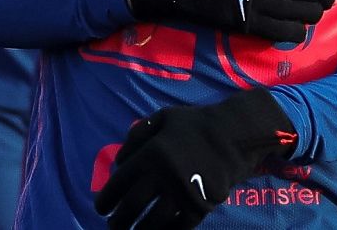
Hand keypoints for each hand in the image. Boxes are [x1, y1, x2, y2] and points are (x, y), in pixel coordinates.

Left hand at [96, 88, 295, 229]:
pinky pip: (179, 227)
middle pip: (133, 207)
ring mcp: (183, 193)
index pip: (120, 183)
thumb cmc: (197, 124)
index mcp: (152, 154)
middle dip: (118, 222)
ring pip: (154, 222)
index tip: (100, 208)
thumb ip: (137, 135)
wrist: (236, 134)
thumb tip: (119, 161)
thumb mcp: (164, 117)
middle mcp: (164, 176)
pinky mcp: (201, 206)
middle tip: (113, 227)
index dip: (106, 199)